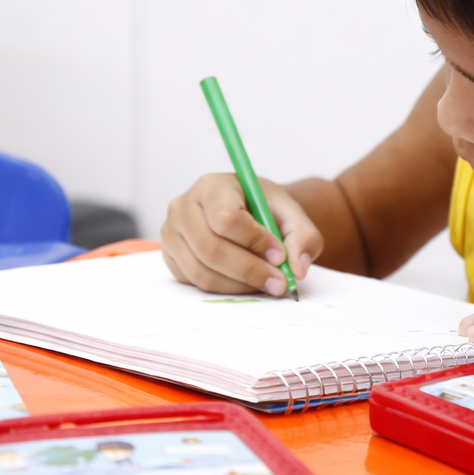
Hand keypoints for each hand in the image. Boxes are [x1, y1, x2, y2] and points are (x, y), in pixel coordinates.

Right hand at [161, 173, 323, 295]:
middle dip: (249, 271)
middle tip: (279, 282)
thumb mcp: (290, 213)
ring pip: (202, 271)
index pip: (226, 219)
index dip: (254, 241)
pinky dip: (225, 289)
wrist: (245, 211)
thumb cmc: (263, 208)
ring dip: (239, 285)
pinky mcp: (170, 257)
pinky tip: (246, 282)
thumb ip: (303, 236)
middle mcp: (183, 208)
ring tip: (267, 283)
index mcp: (211, 186)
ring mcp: (171, 234)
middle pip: (210, 249)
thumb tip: (298, 268)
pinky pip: (195, 282)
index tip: (280, 256)